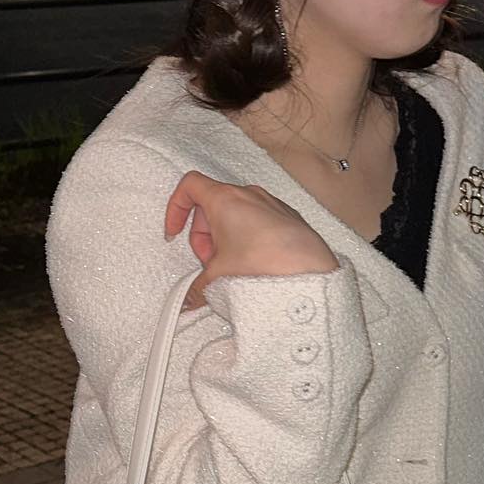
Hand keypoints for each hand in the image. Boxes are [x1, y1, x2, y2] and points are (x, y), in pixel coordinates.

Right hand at [165, 172, 340, 311]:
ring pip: (236, 214)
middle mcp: (248, 194)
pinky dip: (249, 239)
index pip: (189, 186)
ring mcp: (270, 203)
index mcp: (224, 198)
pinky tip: (256, 265)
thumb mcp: (218, 278)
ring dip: (227, 238)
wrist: (309, 273)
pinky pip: (258, 221)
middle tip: (210, 261)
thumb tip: (191, 297)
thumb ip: (197, 287)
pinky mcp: (287, 217)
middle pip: (212, 205)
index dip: (175, 208)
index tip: (174, 232)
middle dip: (204, 234)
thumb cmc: (267, 264)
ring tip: (234, 267)